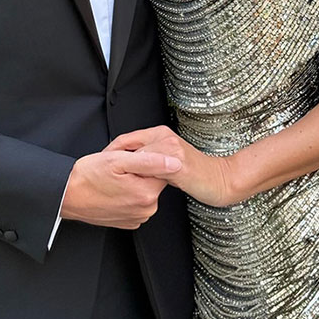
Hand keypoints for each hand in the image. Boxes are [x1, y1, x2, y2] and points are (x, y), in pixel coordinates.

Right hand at [60, 149, 181, 228]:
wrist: (67, 195)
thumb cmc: (88, 177)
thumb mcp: (118, 160)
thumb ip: (150, 161)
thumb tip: (175, 162)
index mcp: (146, 194)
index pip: (163, 168)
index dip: (147, 158)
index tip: (130, 159)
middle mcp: (146, 210)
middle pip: (155, 180)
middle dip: (141, 171)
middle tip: (120, 168)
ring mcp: (137, 217)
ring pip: (146, 190)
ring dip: (135, 182)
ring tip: (115, 179)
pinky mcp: (129, 221)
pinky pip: (137, 202)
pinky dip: (129, 194)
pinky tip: (114, 189)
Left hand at [106, 126, 234, 207]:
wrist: (220, 180)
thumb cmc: (195, 173)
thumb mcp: (168, 161)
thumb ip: (150, 158)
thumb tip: (126, 164)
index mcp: (160, 133)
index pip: (127, 138)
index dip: (111, 151)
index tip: (98, 164)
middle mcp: (164, 136)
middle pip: (128, 144)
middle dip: (111, 160)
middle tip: (97, 173)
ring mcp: (170, 148)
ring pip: (137, 156)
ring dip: (121, 168)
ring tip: (108, 180)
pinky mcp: (176, 163)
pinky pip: (150, 167)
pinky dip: (138, 175)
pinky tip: (129, 185)